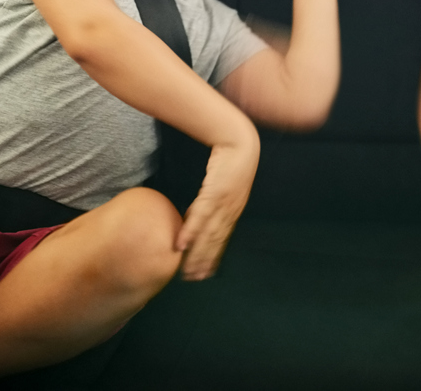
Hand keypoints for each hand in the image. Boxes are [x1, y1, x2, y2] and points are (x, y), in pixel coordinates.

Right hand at [174, 132, 258, 279]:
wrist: (239, 142)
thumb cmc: (230, 162)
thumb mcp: (219, 186)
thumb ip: (207, 203)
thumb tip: (191, 217)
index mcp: (233, 210)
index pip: (221, 239)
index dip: (212, 257)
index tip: (204, 273)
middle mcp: (230, 211)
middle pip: (215, 241)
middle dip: (203, 261)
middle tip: (192, 279)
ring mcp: (223, 203)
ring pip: (208, 234)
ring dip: (196, 253)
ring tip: (185, 269)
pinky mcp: (214, 193)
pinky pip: (200, 216)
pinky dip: (191, 232)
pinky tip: (182, 245)